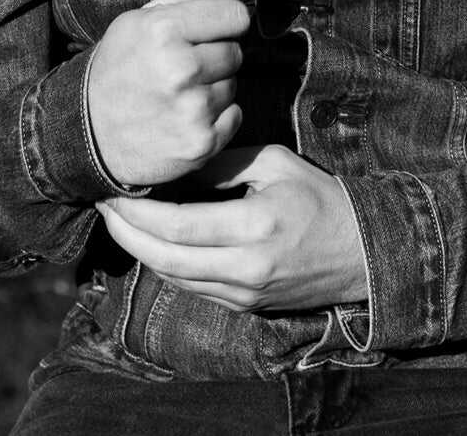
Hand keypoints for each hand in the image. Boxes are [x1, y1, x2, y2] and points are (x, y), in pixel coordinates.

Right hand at [86, 0, 247, 187]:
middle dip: (214, 58)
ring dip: (213, 89)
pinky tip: (183, 118)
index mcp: (164, 30)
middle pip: (236, 52)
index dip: (220, 23)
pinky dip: (216, 120)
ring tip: (177, 95)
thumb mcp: (144, 20)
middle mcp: (180, 69)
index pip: (236, 14)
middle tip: (179, 69)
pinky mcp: (200, 143)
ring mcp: (191, 109)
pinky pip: (235, 117)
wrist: (88, 134)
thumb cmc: (120, 67)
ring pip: (234, 85)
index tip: (199, 34)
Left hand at [96, 145, 369, 313]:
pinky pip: (192, 289)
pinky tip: (152, 242)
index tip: (112, 190)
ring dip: (140, 251)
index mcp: (254, 227)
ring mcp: (244, 293)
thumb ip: (224, 164)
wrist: (363, 253)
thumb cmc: (320, 199)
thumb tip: (178, 161)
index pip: (176, 225)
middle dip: (125, 233)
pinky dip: (166, 265)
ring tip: (120, 221)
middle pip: (163, 258)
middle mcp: (245, 268)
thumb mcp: (276, 164)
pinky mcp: (245, 306)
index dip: (136, 211)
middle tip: (103, 206)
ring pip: (173, 278)